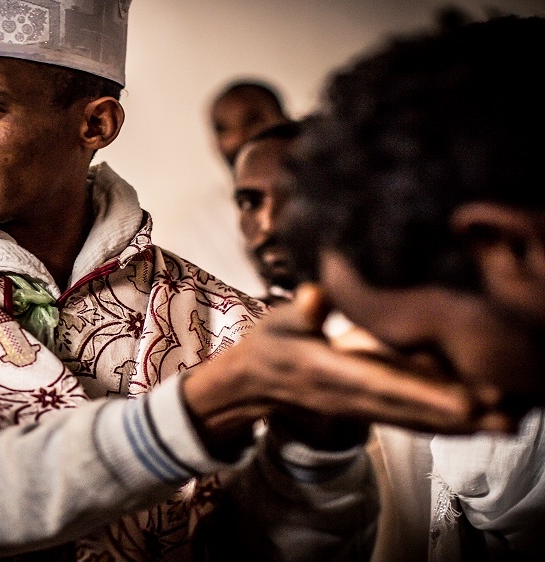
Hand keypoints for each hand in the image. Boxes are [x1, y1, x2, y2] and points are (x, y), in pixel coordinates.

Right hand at [182, 284, 510, 456]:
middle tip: (506, 417)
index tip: (462, 401)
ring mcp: (361, 408)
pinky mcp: (370, 409)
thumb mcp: (279, 320)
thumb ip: (301, 309)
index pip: (382, 383)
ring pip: (416, 420)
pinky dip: (445, 424)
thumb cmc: (272, 342)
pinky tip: (478, 424)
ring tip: (506, 423)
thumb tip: (316, 295)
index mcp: (329, 372)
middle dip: (459, 415)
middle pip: (411, 409)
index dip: (423, 393)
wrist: (255, 382)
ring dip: (461, 425)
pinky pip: (411, 421)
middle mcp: (350, 396)